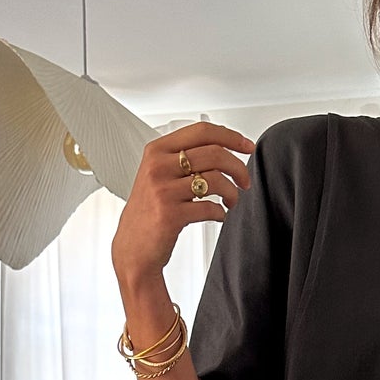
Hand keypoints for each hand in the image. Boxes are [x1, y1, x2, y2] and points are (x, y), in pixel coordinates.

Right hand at [112, 121, 255, 286]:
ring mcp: (163, 190)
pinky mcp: (170, 214)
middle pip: (214, 153)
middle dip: (238, 168)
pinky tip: (218, 215)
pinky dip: (221, 213)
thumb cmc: (148, 212)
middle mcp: (158, 166)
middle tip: (244, 180)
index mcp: (157, 150)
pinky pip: (210, 207)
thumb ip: (182, 158)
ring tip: (231, 200)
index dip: (231, 137)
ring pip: (216, 179)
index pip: (202, 132)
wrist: (133, 248)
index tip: (246, 146)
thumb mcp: (158, 175)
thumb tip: (222, 148)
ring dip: (232, 192)